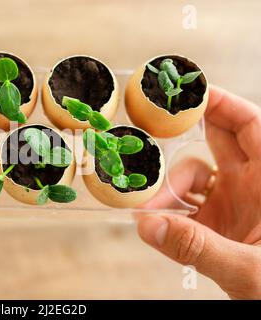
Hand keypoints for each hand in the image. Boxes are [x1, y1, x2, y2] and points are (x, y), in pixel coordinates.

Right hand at [137, 85, 260, 298]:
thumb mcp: (250, 271)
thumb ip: (199, 248)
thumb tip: (148, 226)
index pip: (250, 126)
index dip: (223, 103)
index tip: (188, 93)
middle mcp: (252, 187)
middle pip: (217, 143)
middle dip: (182, 138)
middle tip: (150, 133)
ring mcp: (233, 205)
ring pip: (192, 179)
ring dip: (167, 191)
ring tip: (148, 211)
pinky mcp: (216, 224)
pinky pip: (185, 207)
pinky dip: (167, 213)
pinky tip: (154, 223)